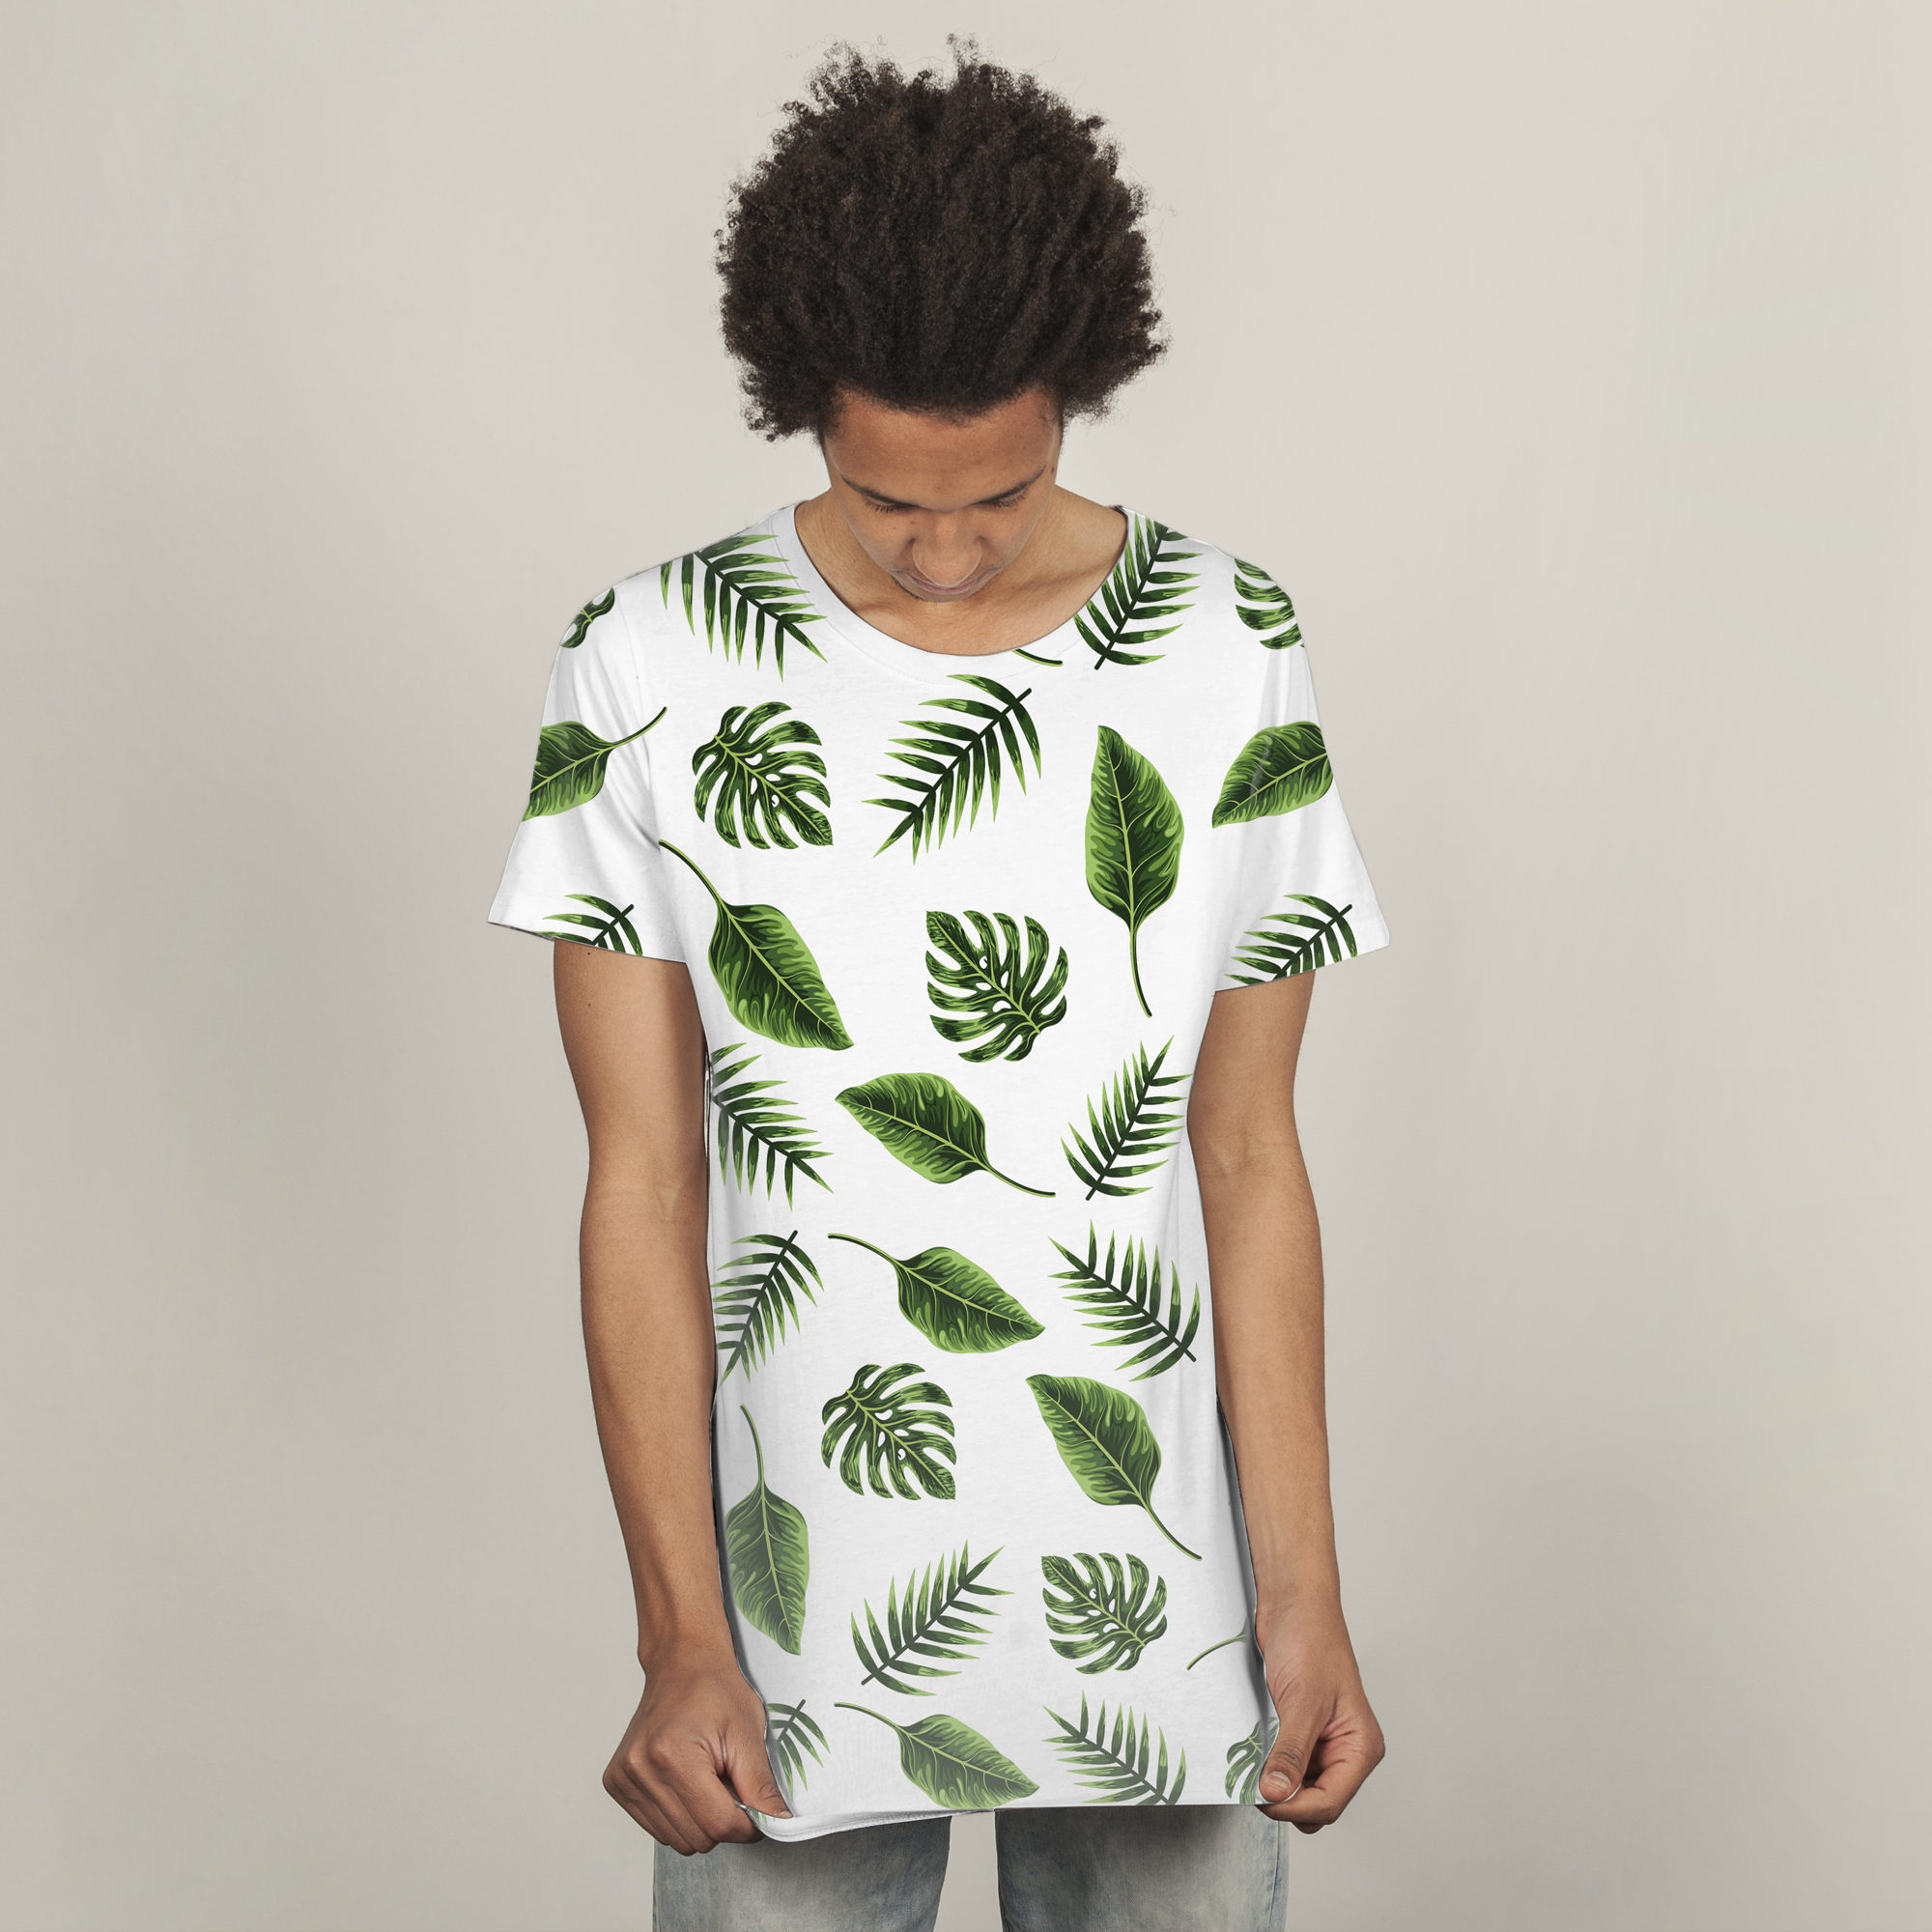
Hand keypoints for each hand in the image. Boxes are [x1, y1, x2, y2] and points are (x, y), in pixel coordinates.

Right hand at [603, 1653, 790, 1853]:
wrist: (681, 1662)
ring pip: (676, 1840)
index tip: (759, 1813)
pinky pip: (658, 1829)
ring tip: (707, 1778)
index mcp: (673, 1755)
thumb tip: (778, 1823)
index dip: (747, 1825)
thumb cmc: (714, 1689)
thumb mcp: (748, 1733)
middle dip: (723, 1820)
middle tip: (731, 1783)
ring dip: (700, 1820)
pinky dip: (680, 1816)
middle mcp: (641, 1769)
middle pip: (697, 1838)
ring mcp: (624, 1778)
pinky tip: (687, 1782)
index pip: (717, 1824)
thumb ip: (761, 1786)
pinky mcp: (617, 1784)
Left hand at [1252, 1601, 1385, 1832]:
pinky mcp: (1297, 1732)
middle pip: (1314, 1804)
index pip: (1329, 1802)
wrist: (1292, 1603)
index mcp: (1360, 1747)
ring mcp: (1319, 1743)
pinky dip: (1266, 1765)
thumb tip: (1276, 1793)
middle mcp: (1343, 1750)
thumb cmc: (1311, 1638)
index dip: (1294, 1806)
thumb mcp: (1303, 1700)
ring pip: (1296, 1789)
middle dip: (1284, 1800)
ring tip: (1251, 1762)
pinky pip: (1283, 1765)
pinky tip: (1251, 1750)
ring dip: (1273, 1782)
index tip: (1261, 1796)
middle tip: (1251, 1782)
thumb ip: (1292, 1750)